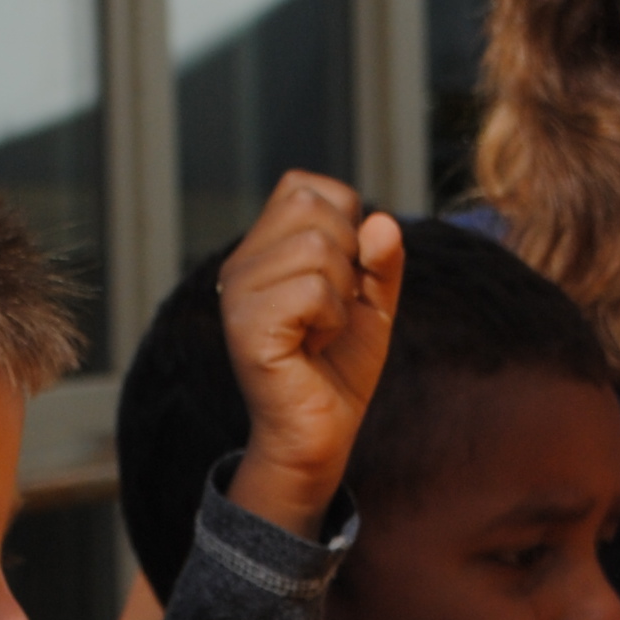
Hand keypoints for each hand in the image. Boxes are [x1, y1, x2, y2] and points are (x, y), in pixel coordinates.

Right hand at [221, 174, 401, 532]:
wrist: (321, 432)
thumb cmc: (340, 366)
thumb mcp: (372, 300)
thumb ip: (382, 256)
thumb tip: (381, 222)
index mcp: (262, 248)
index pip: (306, 186)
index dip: (346, 222)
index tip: (341, 279)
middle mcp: (241, 263)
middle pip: (311, 207)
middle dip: (347, 256)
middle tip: (334, 308)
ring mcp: (238, 293)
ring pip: (316, 247)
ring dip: (341, 294)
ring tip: (323, 330)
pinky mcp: (247, 326)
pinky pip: (313, 290)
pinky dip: (333, 319)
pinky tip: (315, 345)